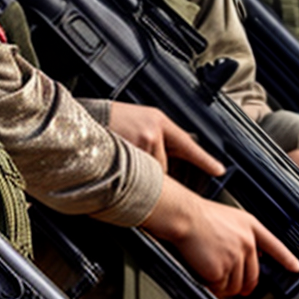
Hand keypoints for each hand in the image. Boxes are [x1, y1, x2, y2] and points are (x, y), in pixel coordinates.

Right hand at [109, 101, 224, 176]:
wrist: (79, 121)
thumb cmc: (107, 123)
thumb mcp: (136, 123)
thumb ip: (154, 139)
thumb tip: (163, 165)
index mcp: (158, 121)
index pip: (188, 144)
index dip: (205, 160)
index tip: (219, 171)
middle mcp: (154, 130)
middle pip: (164, 166)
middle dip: (151, 169)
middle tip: (131, 157)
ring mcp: (142, 142)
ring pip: (150, 174)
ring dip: (138, 173)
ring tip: (120, 156)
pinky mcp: (130, 154)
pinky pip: (137, 177)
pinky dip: (128, 176)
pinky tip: (116, 164)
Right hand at [140, 177, 298, 296]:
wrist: (185, 217)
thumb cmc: (199, 215)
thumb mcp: (230, 218)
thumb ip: (242, 235)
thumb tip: (248, 254)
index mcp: (250, 227)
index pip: (275, 246)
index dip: (286, 259)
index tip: (295, 268)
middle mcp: (247, 243)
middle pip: (253, 275)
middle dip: (245, 285)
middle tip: (236, 287)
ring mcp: (235, 257)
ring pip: (235, 285)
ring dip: (224, 285)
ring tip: (212, 274)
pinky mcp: (221, 269)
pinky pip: (219, 287)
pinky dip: (212, 286)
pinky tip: (205, 275)